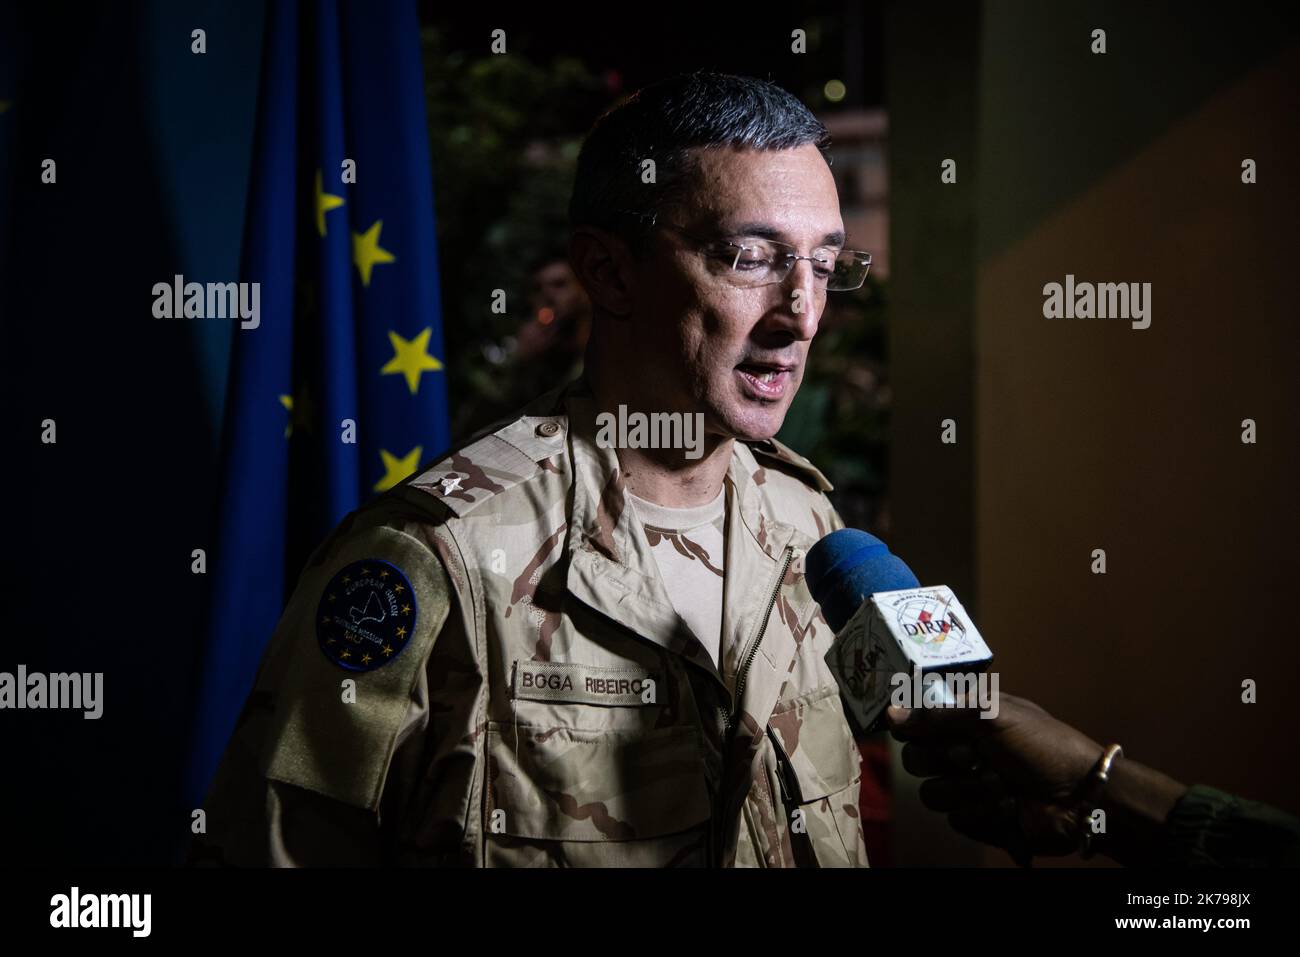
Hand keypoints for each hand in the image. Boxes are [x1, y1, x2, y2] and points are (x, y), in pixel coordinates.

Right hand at [885, 692, 1104, 863]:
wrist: (1080, 796)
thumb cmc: (1042, 744)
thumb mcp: (992, 714)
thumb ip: (939, 714)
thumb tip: (890, 715)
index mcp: (963, 721)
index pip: (915, 723)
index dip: (916, 729)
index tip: (926, 730)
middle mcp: (960, 753)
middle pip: (914, 760)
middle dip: (945, 760)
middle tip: (975, 757)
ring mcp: (966, 788)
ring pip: (932, 794)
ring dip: (970, 789)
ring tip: (1002, 785)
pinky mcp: (977, 819)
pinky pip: (957, 819)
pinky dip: (985, 813)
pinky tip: (1010, 806)